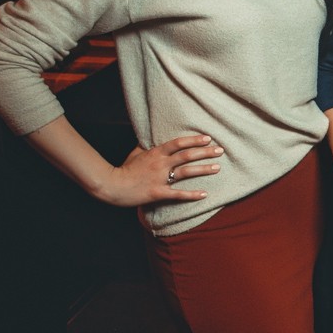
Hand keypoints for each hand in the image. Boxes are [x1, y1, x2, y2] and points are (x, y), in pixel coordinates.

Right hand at [94, 134, 223, 207]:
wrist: (112, 185)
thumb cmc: (123, 169)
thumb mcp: (135, 153)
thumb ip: (146, 146)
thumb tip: (151, 138)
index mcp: (156, 152)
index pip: (179, 143)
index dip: (194, 140)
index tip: (208, 138)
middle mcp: (160, 163)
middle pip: (187, 155)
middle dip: (205, 152)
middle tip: (220, 150)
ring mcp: (160, 178)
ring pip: (186, 172)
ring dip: (203, 169)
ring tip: (217, 167)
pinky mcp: (158, 192)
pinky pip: (178, 194)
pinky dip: (191, 194)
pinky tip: (204, 194)